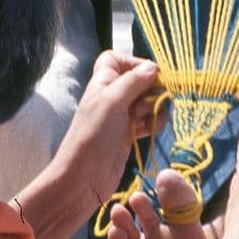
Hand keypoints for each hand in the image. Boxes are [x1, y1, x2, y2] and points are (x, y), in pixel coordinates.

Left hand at [63, 51, 164, 178]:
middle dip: (152, 88)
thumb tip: (153, 67)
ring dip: (155, 108)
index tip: (148, 74)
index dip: (132, 62)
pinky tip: (150, 130)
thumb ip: (134, 81)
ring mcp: (121, 117)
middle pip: (139, 80)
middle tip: (153, 101)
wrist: (83, 179)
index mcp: (103, 83)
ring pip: (147, 101)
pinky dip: (153, 124)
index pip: (116, 60)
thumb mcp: (113, 101)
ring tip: (149, 120)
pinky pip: (148, 121)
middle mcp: (112, 97)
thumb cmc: (93, 136)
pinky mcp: (128, 135)